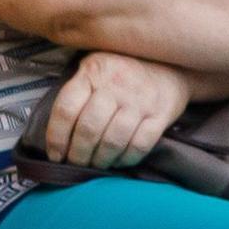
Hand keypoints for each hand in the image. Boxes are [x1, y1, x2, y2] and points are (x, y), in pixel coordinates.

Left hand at [32, 50, 192, 168]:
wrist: (173, 64)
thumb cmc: (125, 70)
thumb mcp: (97, 66)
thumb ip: (78, 88)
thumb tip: (56, 132)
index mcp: (94, 71)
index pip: (66, 108)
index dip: (56, 137)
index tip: (55, 154)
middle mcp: (116, 84)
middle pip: (88, 129)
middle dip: (77, 155)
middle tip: (75, 164)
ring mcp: (140, 100)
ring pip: (113, 141)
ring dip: (100, 160)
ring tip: (95, 165)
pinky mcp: (160, 114)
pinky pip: (139, 146)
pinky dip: (126, 160)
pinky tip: (118, 161)